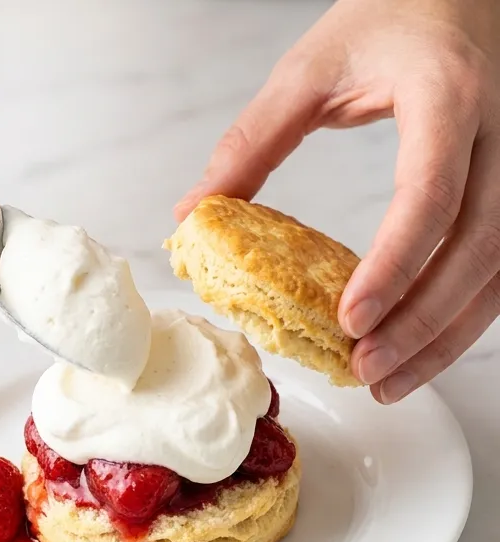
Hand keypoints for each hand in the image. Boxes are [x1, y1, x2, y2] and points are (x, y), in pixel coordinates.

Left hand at [174, 0, 499, 403]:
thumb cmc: (391, 17)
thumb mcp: (310, 68)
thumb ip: (252, 142)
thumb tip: (194, 213)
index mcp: (447, 95)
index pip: (431, 192)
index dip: (395, 262)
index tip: (350, 318)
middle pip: (478, 247)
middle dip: (422, 322)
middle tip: (363, 370)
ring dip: (448, 334)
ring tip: (387, 382)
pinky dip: (466, 313)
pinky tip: (422, 350)